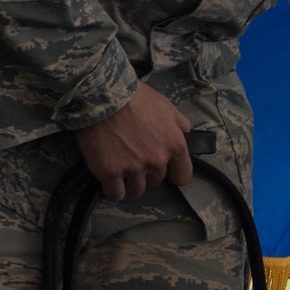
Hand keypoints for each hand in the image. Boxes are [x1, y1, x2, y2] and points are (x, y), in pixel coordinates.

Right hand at [74, 83, 192, 199]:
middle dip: (147, 174)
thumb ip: (179, 123)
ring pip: (136, 191)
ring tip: (120, 167)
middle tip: (134, 159)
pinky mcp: (109, 173)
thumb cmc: (134, 97)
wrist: (102, 95)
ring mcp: (133, 168)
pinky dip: (112, 189)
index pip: (182, 177)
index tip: (163, 170)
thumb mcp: (165, 105)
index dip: (172, 174)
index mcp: (174, 146)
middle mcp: (157, 161)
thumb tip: (187, 133)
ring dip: (129, 183)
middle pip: (156, 183)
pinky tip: (108, 177)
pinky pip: (115, 194)